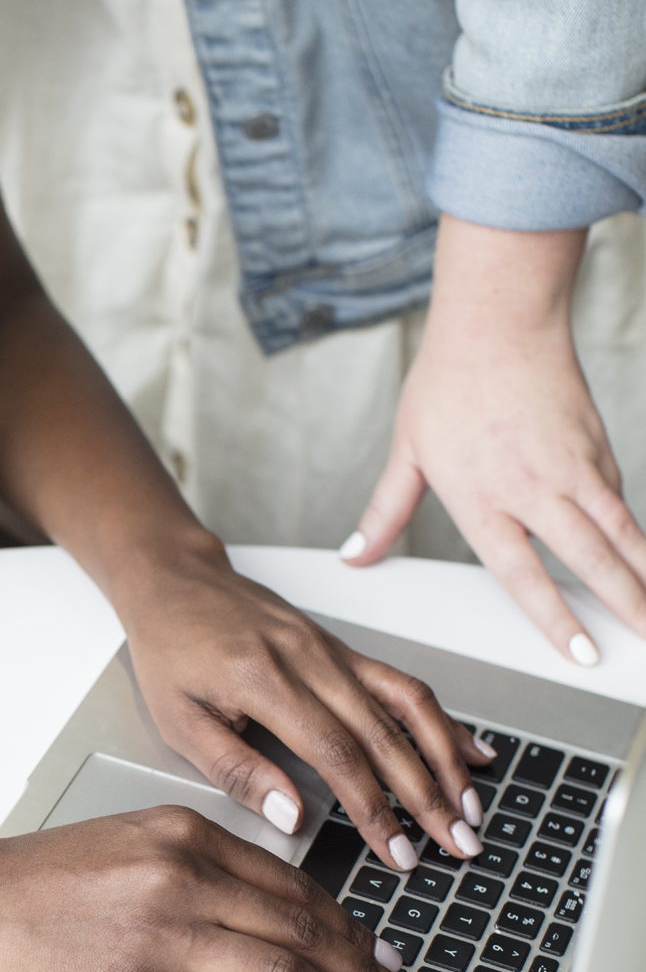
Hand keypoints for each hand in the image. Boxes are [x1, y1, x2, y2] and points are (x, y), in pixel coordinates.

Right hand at [0, 807, 425, 971]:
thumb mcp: (128, 842)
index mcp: (187, 834)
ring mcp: (165, 936)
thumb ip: (197, 865)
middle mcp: (185, 877)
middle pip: (304, 929)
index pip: (293, 884)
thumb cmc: (36, 879)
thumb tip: (270, 910)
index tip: (379, 957)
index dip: (348, 927)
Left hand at [109, 535, 489, 869]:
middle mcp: (310, 661)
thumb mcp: (178, 720)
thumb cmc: (171, 650)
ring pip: (408, 705)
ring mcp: (332, 651)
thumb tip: (293, 816)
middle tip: (459, 845)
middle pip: (386, 736)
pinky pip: (401, 684)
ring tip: (471, 808)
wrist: (177, 581)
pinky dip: (440, 719)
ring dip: (447, 760)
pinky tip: (470, 749)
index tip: (398, 852)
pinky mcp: (342, 648)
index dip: (374, 809)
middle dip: (429, 797)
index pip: (337, 755)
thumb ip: (236, 771)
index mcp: (265, 681)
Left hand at [342, 216, 645, 663]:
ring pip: (622, 531)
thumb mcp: (408, 451)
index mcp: (484, 499)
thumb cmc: (449, 382)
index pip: (525, 574)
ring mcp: (574, 467)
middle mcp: (535, 488)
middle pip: (590, 559)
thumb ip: (385, 513)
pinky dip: (635, 531)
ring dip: (645, 574)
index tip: (583, 652)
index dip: (557, 619)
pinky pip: (619, 498)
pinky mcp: (598, 446)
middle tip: (645, 643)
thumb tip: (355, 555)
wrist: (500, 319)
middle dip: (625, 606)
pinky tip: (641, 557)